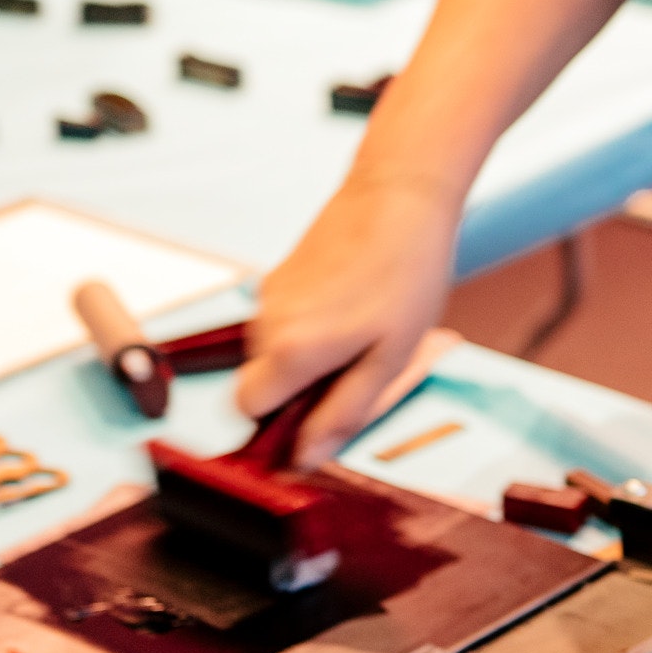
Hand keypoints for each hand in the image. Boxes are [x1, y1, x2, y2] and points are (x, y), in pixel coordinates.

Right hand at [238, 174, 461, 466]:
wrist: (397, 194)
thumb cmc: (404, 277)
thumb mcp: (389, 361)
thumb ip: (342, 413)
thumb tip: (304, 458)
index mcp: (289, 349)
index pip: (247, 411)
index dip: (278, 424)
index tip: (316, 419)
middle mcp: (265, 323)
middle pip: (262, 384)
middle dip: (301, 390)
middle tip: (358, 368)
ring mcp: (267, 296)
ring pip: (273, 355)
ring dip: (310, 358)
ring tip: (362, 331)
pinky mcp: (276, 277)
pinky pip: (283, 325)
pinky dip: (310, 330)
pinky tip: (352, 306)